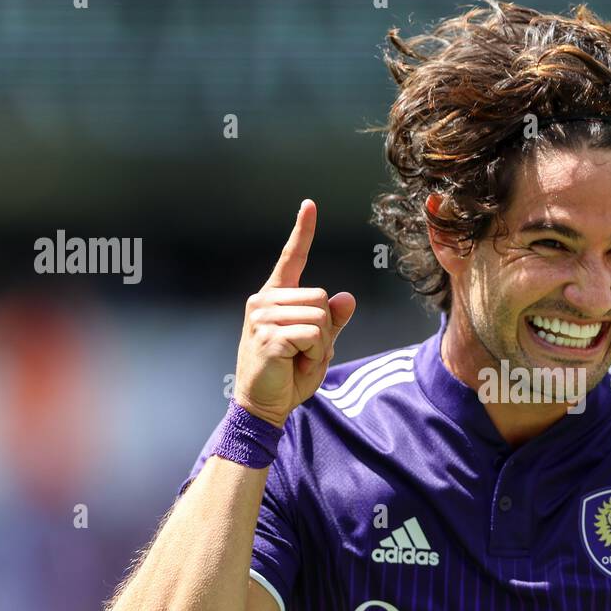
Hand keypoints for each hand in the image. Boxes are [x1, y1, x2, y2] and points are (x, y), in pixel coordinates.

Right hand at [234, 200, 355, 426]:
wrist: (263, 406)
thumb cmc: (288, 376)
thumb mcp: (318, 346)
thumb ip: (332, 322)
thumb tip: (348, 296)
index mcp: (275, 297)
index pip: (292, 258)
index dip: (303, 231)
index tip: (310, 204)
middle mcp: (264, 300)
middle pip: (322, 296)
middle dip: (325, 329)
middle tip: (304, 353)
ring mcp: (263, 317)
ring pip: (320, 316)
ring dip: (320, 344)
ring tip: (297, 360)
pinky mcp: (268, 335)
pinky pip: (313, 336)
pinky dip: (314, 355)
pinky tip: (294, 365)